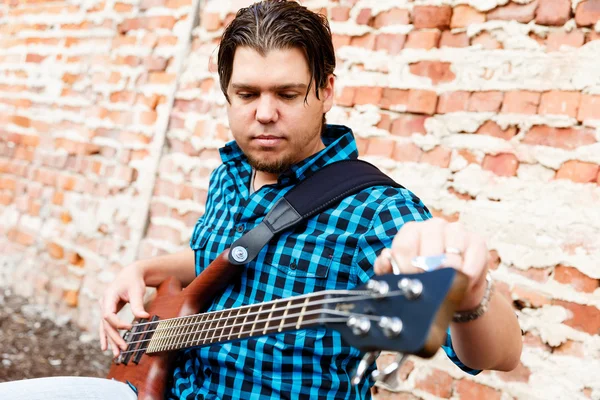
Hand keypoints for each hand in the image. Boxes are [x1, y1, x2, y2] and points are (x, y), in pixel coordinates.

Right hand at [99, 262, 149, 356]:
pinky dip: (106, 336)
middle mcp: (103, 304)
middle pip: (106, 325)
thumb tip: (144, 318)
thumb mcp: (136, 290)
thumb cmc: (133, 281)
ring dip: (110, 341)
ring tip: (115, 355)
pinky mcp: (109, 311)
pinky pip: (106, 326)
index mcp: (108, 297)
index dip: (118, 323)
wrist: (130, 274)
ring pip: (105, 328)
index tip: (130, 327)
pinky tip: (106, 348)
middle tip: (124, 349)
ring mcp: (104, 308)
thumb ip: (138, 304)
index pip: (108, 315)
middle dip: (114, 338)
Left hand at [373, 218, 487, 310]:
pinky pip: (472, 262)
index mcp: (411, 231)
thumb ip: (387, 267)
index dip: (407, 269)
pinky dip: (466, 278)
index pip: (404, 247)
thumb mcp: (402, 273)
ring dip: (449, 277)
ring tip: (446, 286)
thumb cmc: (424, 275)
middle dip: (429, 275)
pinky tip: (462, 283)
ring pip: (451, 257)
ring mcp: (457, 230)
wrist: (454, 284)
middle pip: (429, 252)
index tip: (412, 283)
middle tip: (430, 288)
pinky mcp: (477, 241)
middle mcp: (433, 225)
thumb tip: (385, 257)